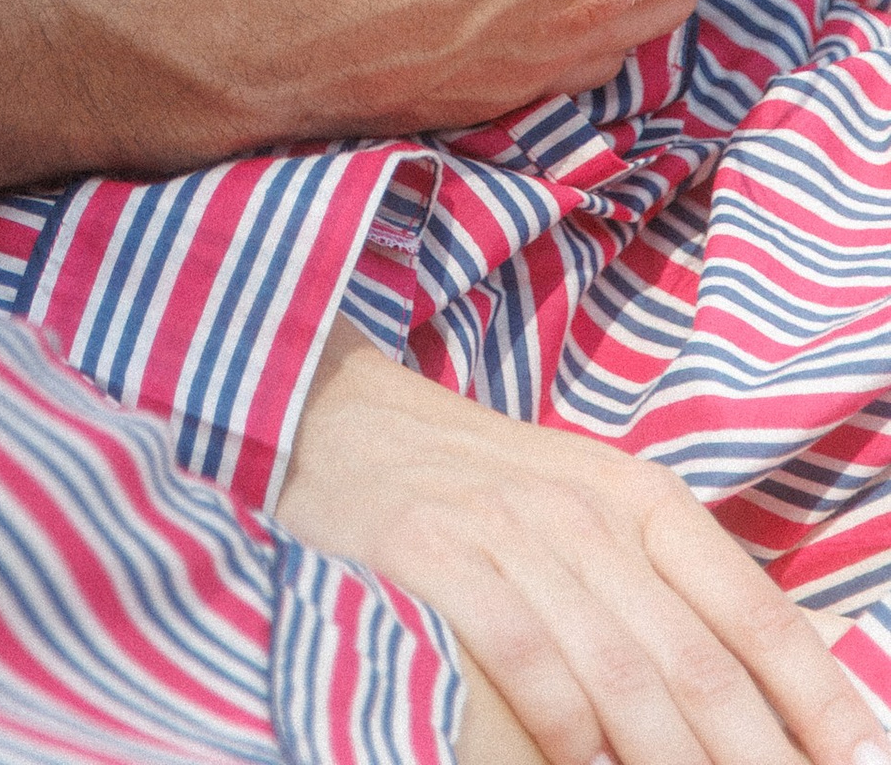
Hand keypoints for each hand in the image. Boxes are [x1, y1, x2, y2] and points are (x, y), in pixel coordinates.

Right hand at [278, 323, 887, 764]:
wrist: (325, 415)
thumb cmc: (468, 482)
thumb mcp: (582, 506)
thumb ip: (671, 583)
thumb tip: (788, 668)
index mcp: (637, 495)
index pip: (755, 614)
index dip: (820, 704)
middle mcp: (585, 510)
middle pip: (700, 666)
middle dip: (758, 759)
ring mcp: (507, 529)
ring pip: (623, 676)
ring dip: (671, 763)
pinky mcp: (431, 550)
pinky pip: (524, 658)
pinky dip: (565, 732)